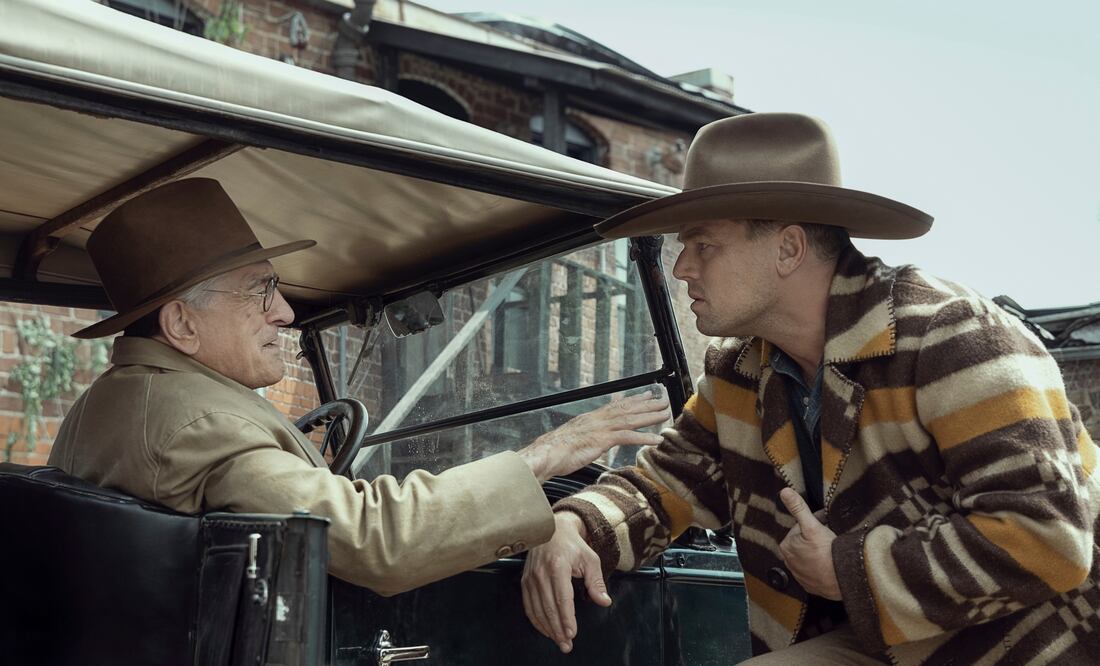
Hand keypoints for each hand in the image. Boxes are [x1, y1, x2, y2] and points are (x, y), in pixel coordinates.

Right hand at [517, 391, 668, 482]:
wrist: (546, 454)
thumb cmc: (556, 451)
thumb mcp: (574, 439)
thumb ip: (586, 436)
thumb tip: (592, 440)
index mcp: (592, 418)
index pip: (617, 405)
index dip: (633, 400)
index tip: (647, 395)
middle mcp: (598, 419)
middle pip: (627, 409)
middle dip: (648, 404)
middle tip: (664, 399)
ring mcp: (600, 428)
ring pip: (630, 419)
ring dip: (650, 416)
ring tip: (666, 414)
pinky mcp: (601, 440)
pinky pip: (627, 437)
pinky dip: (644, 437)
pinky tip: (656, 439)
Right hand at [522, 512, 608, 652]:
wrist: (552, 530)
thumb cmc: (572, 545)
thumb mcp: (590, 559)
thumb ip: (596, 582)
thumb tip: (604, 601)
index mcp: (557, 566)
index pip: (562, 598)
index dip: (566, 618)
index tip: (572, 633)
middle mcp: (541, 573)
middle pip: (549, 608)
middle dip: (558, 629)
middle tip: (566, 644)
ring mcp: (530, 578)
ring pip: (537, 610)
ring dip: (548, 628)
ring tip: (559, 641)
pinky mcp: (525, 581)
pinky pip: (529, 606)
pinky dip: (537, 620)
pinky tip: (546, 629)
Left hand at [778, 488, 841, 600]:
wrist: (843, 579)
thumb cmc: (827, 552)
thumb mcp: (812, 526)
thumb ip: (798, 508)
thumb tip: (785, 492)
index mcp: (786, 546)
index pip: (799, 528)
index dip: (813, 523)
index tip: (825, 521)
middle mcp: (789, 562)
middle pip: (804, 543)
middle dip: (815, 537)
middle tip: (830, 535)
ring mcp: (800, 575)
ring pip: (809, 557)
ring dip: (817, 552)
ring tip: (831, 550)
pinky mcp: (811, 585)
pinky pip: (815, 572)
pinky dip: (821, 567)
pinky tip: (830, 564)